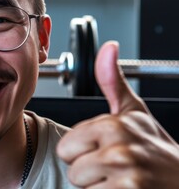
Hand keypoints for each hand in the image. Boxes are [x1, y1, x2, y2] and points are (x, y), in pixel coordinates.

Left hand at [57, 41, 178, 188]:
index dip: (82, 151)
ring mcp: (125, 177)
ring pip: (81, 186)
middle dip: (87, 170)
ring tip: (119, 178)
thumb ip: (112, 82)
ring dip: (97, 186)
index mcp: (112, 126)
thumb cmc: (157, 147)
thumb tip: (108, 48)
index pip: (66, 147)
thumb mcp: (135, 112)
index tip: (103, 148)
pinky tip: (124, 188)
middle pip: (72, 169)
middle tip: (111, 166)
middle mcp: (118, 151)